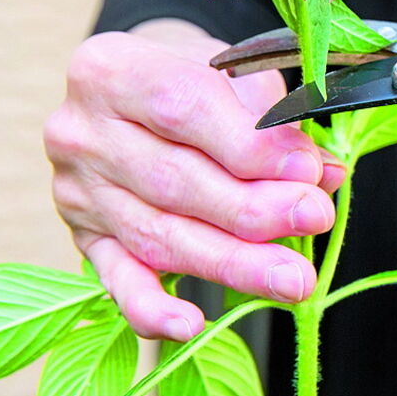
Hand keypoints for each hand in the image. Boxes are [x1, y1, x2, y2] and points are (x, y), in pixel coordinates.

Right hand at [45, 21, 344, 340]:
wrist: (137, 96)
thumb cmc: (194, 78)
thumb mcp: (231, 71)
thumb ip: (272, 116)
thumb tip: (320, 172)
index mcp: (110, 69)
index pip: (182, 109)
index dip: (248, 146)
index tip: (306, 169)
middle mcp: (80, 131)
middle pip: (173, 181)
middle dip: (253, 209)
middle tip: (315, 219)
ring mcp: (76, 191)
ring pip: (159, 236)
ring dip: (233, 263)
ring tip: (293, 278)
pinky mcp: (84, 239)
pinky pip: (118, 282)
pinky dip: (153, 308)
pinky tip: (191, 325)